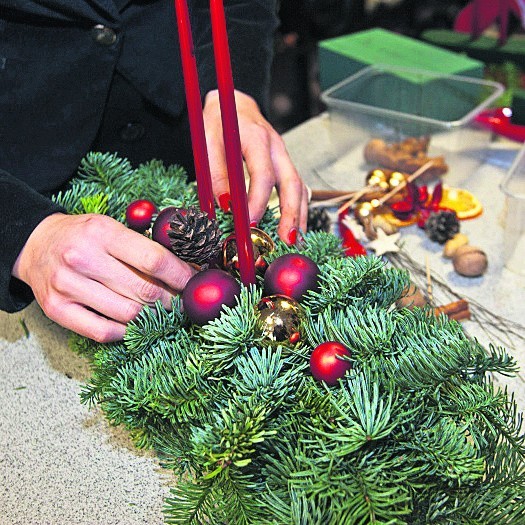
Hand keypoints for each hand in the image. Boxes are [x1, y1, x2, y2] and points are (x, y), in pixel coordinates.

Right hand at [12, 213, 195, 342]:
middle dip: (172, 301)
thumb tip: (187, 270)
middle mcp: (83, 257)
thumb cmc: (83, 236)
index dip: (181, 276)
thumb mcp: (112, 228)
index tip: (195, 284)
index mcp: (102, 232)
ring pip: (128, 313)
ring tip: (163, 313)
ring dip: (153, 317)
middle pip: (144, 290)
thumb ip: (145, 247)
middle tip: (183, 303)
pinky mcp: (56, 309)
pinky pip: (102, 331)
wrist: (35, 243)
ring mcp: (67, 285)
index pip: (154, 260)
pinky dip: (125, 332)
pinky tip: (135, 325)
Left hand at [203, 89, 308, 243]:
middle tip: (286, 239)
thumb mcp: (208, 141)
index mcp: (258, 138)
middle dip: (291, 213)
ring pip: (299, 187)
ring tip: (294, 241)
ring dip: (298, 216)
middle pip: (292, 183)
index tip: (248, 222)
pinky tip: (294, 228)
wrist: (233, 104)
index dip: (258, 201)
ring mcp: (284, 156)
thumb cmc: (218, 122)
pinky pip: (297, 188)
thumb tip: (226, 204)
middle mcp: (277, 147)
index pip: (263, 174)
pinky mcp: (284, 164)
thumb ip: (216, 172)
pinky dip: (298, 209)